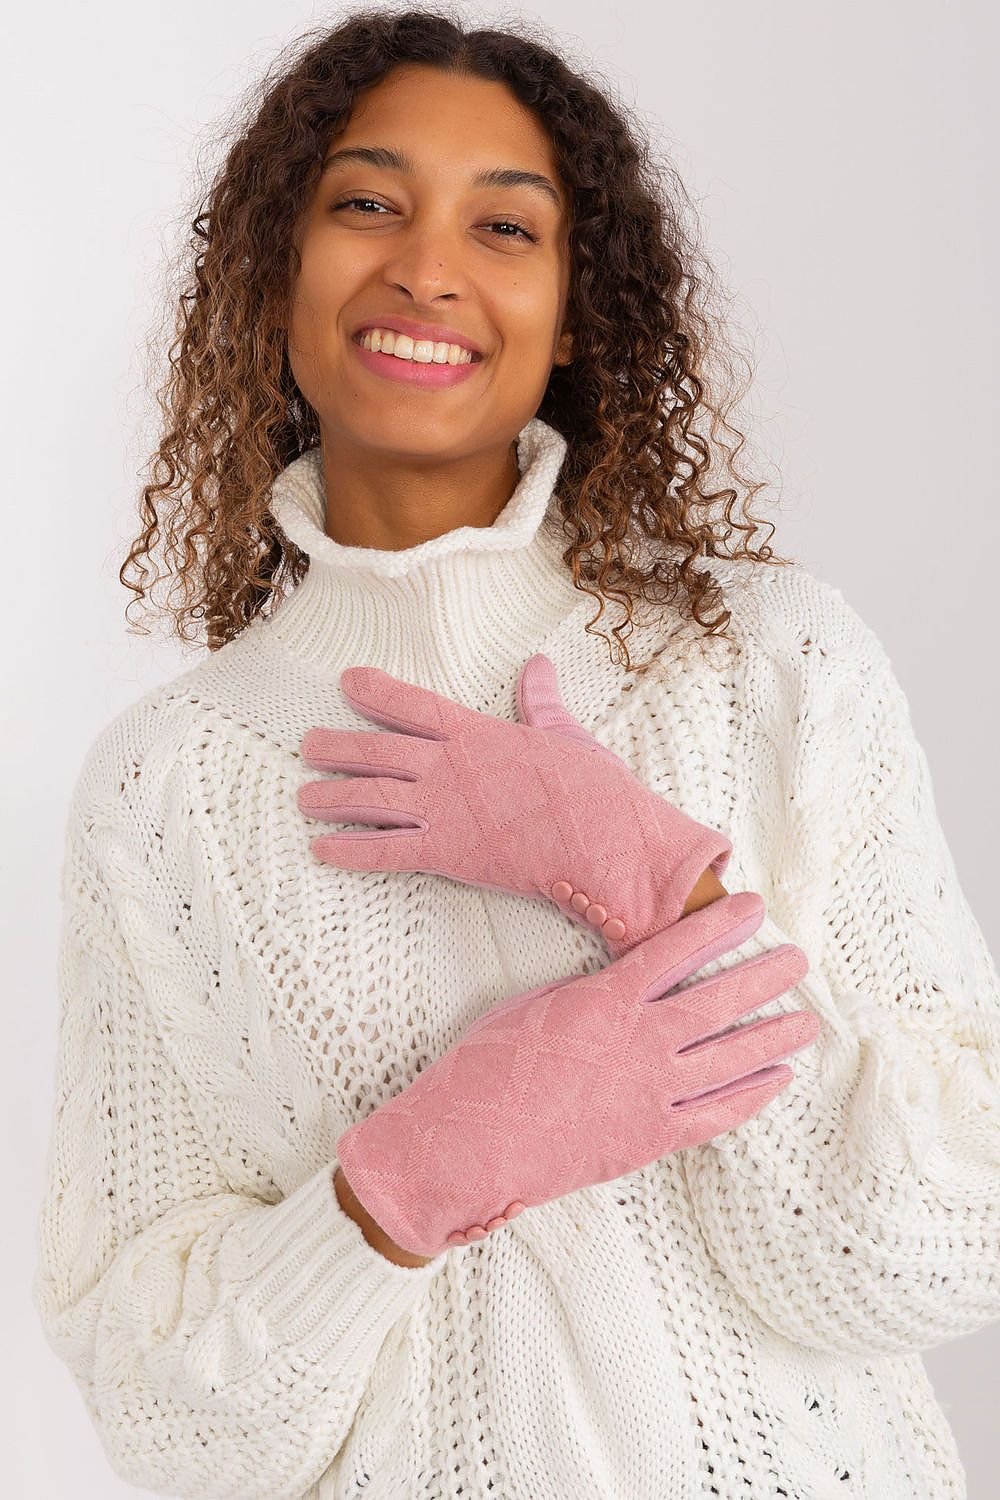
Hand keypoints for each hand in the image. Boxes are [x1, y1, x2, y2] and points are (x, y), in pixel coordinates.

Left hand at [298, 655, 731, 959]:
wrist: (605, 842)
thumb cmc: (595, 791)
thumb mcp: (567, 734)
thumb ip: (542, 703)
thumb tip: (539, 666)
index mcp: (478, 733)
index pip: (414, 705)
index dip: (377, 692)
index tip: (347, 682)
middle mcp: (450, 767)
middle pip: (378, 751)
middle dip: (338, 747)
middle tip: (308, 745)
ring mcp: (444, 810)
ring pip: (371, 798)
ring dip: (332, 797)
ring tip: (303, 798)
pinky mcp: (447, 854)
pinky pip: (386, 852)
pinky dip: (351, 851)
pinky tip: (322, 850)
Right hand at [335, 890, 817, 1258]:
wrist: (469, 1144)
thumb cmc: (485, 1069)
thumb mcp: (530, 1006)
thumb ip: (585, 993)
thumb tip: (618, 985)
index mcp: (605, 1001)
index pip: (676, 952)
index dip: (719, 927)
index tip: (753, 908)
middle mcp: (638, 1043)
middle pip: (717, 1003)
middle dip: (764, 976)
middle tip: (799, 959)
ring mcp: (649, 1094)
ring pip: (729, 1059)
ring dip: (772, 1036)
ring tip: (805, 1020)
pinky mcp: (649, 1138)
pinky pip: (714, 1115)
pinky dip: (751, 1096)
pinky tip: (776, 1079)